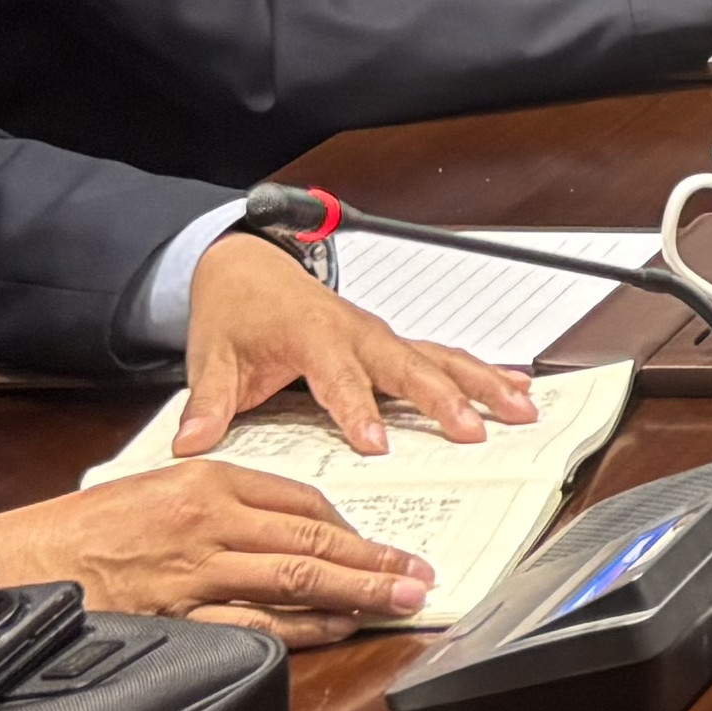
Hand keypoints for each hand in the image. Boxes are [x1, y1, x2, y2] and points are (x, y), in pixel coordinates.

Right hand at [0, 460, 433, 639]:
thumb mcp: (162, 486)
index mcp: (209, 480)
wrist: (20, 561)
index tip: (386, 543)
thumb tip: (291, 526)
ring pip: (295, 581)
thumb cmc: (86, 527)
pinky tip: (333, 629)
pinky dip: (302, 627)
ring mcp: (197, 573)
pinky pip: (254, 623)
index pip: (302, 500)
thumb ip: (227, 500)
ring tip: (396, 601)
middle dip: (375, 560)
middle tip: (419, 575)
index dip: (353, 526)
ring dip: (355, 593)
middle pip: (314, 540)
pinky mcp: (179, 616)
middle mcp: (211, 522)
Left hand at [171, 231, 534, 457]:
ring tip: (520, 409)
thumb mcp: (212, 357)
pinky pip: (445, 355)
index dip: (357, 411)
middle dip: (442, 400)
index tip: (375, 445)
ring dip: (482, 383)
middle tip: (471, 432)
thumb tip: (191, 444)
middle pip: (407, 366)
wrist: (249, 266)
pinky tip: (517, 389)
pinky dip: (484, 371)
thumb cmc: (236, 311)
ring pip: (440, 358)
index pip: (337, 377)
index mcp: (312, 333)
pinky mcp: (394, 341)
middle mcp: (357, 331)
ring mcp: (382, 335)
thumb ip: (209, 404)